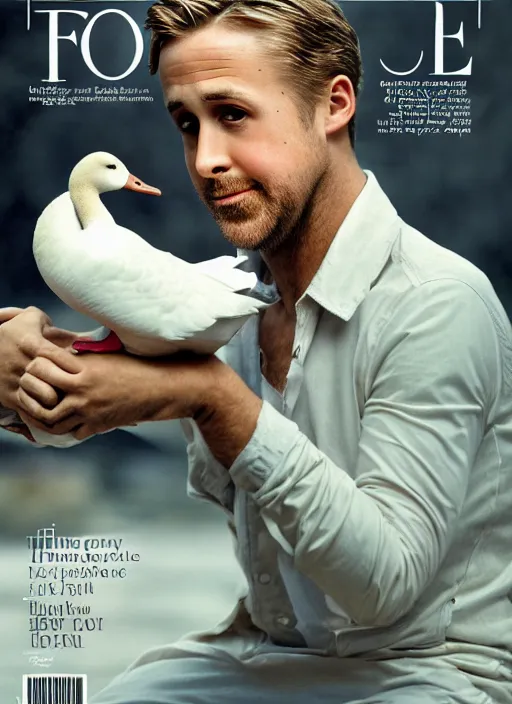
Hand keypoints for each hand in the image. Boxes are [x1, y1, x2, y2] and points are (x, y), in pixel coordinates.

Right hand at [0, 306, 79, 415]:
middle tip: (77, 391)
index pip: (54, 355)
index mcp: (29, 343)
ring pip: (37, 399)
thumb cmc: (16, 331)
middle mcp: (20, 363)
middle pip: (47, 380)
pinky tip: (55, 417)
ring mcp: (13, 382)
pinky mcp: (7, 396)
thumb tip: (87, 340)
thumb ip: (59, 329)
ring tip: (67, 404)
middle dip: (63, 387)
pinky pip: (26, 410)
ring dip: (54, 404)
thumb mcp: (34, 320)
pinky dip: (42, 416)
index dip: (71, 365)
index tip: (84, 372)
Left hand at [17, 347, 225, 440]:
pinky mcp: (101, 424)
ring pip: (50, 418)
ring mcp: (91, 408)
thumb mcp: (113, 353)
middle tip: (35, 387)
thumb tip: (68, 350)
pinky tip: (71, 421)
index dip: (35, 362)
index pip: (43, 362)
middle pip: (39, 390)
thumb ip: (88, 354)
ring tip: (46, 408)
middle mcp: (83, 387)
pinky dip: (68, 428)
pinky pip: (73, 433)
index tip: (38, 363)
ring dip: (44, 414)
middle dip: (32, 388)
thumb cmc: (144, 365)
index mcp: (86, 365)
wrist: (169, 386)